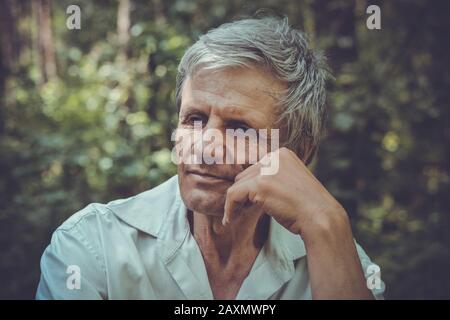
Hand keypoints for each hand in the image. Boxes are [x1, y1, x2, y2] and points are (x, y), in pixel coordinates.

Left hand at [223, 147, 348, 238]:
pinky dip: (229, 208)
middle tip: (243, 211)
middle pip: (245, 175)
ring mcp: (267, 169)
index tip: (248, 203)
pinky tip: (229, 219)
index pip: (257, 168)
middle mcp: (274, 156)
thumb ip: (274, 177)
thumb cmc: (308, 206)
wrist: (320, 217)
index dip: (252, 187)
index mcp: (283, 153)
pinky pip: (233, 195)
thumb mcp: (292, 182)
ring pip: (238, 185)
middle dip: (244, 194)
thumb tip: (248, 185)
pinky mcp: (259, 184)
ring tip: (235, 216)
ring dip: (236, 202)